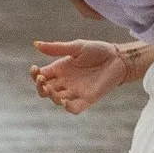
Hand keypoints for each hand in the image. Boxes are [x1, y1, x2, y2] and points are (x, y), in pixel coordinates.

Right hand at [31, 39, 149, 114]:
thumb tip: (35, 44)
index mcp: (60, 69)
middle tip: (42, 80)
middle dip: (40, 87)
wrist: (118, 58)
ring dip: (51, 97)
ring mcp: (75, 92)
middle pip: (45, 90)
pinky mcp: (87, 99)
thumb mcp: (76, 47)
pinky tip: (64, 101)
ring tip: (50, 89)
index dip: (35, 75)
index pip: (41, 76)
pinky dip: (67, 107)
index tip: (35, 69)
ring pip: (57, 100)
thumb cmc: (97, 50)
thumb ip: (56, 48)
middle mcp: (65, 82)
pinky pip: (74, 108)